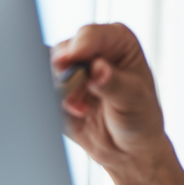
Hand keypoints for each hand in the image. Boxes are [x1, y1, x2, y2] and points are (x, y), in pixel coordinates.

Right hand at [51, 24, 169, 178]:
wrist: (127, 149)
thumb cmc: (140, 118)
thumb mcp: (134, 99)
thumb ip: (113, 83)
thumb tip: (97, 68)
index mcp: (118, 42)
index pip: (91, 35)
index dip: (79, 46)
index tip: (72, 59)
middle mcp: (94, 50)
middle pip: (63, 50)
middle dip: (65, 72)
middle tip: (77, 95)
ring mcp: (74, 69)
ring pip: (48, 69)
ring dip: (61, 91)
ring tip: (81, 109)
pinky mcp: (59, 88)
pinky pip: (43, 89)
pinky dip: (52, 101)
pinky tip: (72, 112)